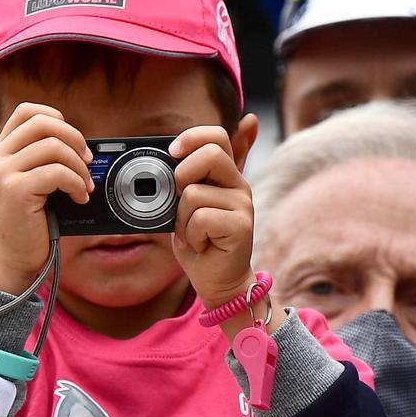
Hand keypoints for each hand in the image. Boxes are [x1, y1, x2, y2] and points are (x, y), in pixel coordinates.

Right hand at [0, 103, 92, 293]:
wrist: (7, 262)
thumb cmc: (25, 227)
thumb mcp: (28, 186)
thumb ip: (39, 162)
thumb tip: (76, 144)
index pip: (27, 111)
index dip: (57, 119)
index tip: (74, 143)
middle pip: (44, 122)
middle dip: (75, 139)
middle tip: (88, 162)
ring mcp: (3, 172)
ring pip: (55, 147)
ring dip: (80, 167)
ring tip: (84, 187)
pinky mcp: (16, 190)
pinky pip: (58, 172)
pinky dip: (77, 183)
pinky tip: (80, 198)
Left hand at [169, 124, 256, 311]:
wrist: (218, 280)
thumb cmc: (201, 241)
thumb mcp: (193, 202)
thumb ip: (195, 173)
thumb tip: (200, 142)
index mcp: (227, 175)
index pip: (216, 136)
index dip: (191, 138)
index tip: (173, 153)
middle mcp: (239, 185)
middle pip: (209, 154)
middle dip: (182, 176)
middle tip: (182, 202)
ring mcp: (243, 205)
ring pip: (194, 193)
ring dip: (182, 219)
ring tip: (194, 233)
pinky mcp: (241, 226)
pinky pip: (200, 218)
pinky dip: (191, 235)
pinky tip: (202, 244)